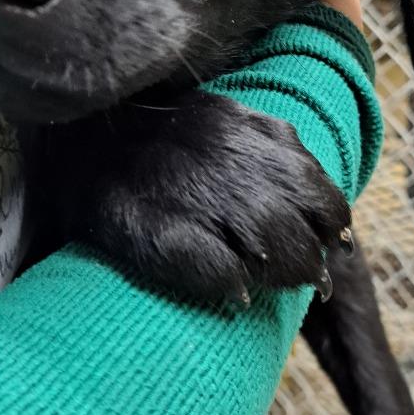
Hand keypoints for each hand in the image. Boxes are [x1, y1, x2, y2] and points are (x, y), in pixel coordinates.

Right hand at [46, 92, 350, 303]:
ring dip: (282, 274)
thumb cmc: (158, 137)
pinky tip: (235, 294)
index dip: (328, 220)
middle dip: (309, 257)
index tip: (333, 241)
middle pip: (295, 220)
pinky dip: (233, 285)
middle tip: (312, 280)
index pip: (313, 182)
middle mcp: (227, 154)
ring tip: (275, 289)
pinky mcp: (157, 230)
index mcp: (245, 127)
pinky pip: (218, 270)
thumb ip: (268, 150)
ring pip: (268, 242)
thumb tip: (318, 200)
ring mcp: (192, 191)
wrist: (80, 137)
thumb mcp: (220, 120)